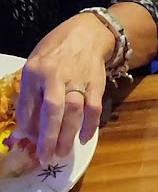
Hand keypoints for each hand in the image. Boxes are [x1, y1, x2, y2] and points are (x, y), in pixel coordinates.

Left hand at [16, 14, 111, 163]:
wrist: (86, 33)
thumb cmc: (56, 51)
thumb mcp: (35, 64)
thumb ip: (30, 93)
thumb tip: (28, 126)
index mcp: (34, 71)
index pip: (27, 105)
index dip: (27, 127)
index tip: (29, 142)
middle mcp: (55, 76)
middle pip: (52, 111)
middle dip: (48, 138)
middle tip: (45, 157)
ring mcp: (78, 80)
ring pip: (73, 112)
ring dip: (67, 135)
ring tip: (62, 154)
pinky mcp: (96, 84)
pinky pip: (94, 108)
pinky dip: (90, 126)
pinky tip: (84, 139)